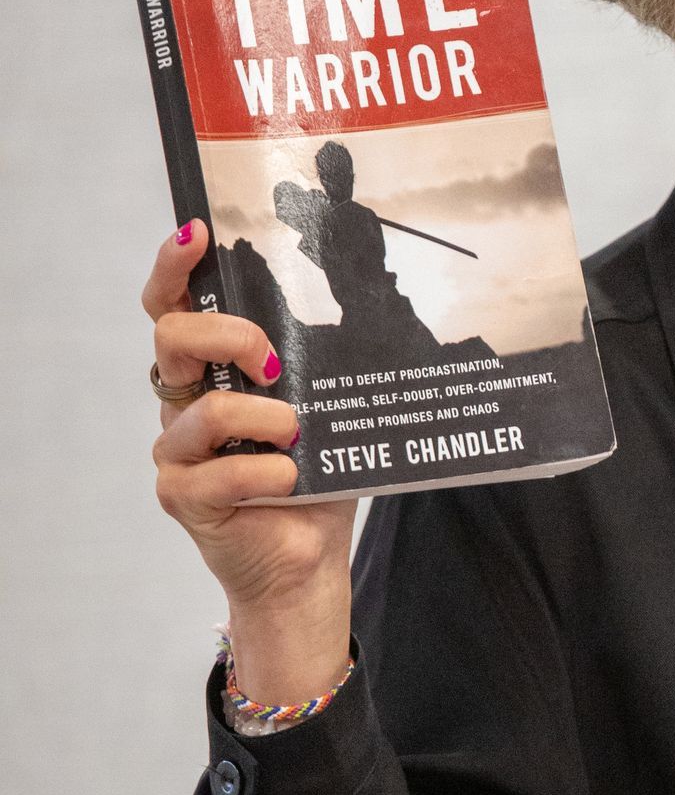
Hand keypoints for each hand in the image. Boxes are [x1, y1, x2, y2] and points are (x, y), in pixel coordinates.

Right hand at [144, 221, 353, 699]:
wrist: (309, 562)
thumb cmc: (319, 478)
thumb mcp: (331, 405)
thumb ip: (331, 357)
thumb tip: (382, 288)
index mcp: (213, 371)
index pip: (173, 306)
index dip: (175, 266)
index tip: (198, 232)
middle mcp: (185, 403)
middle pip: (171, 340)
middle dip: (226, 336)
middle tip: (274, 360)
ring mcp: (178, 453)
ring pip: (198, 413)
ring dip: (260, 418)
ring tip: (296, 434)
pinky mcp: (184, 497)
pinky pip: (217, 475)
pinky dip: (263, 473)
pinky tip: (290, 480)